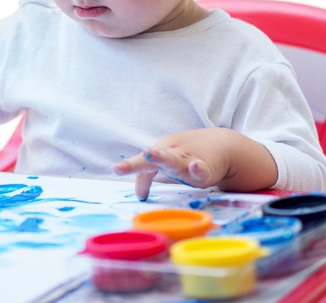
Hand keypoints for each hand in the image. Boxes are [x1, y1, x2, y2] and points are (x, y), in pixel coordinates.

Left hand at [113, 128, 276, 200]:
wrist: (223, 143)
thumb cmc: (188, 156)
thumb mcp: (167, 163)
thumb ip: (152, 175)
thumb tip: (139, 193)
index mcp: (160, 153)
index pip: (143, 167)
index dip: (138, 179)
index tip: (140, 196)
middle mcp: (170, 154)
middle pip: (150, 160)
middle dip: (134, 164)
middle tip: (117, 168)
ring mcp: (187, 159)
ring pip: (172, 160)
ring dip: (160, 158)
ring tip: (148, 154)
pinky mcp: (206, 167)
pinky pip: (201, 170)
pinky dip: (198, 169)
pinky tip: (196, 167)